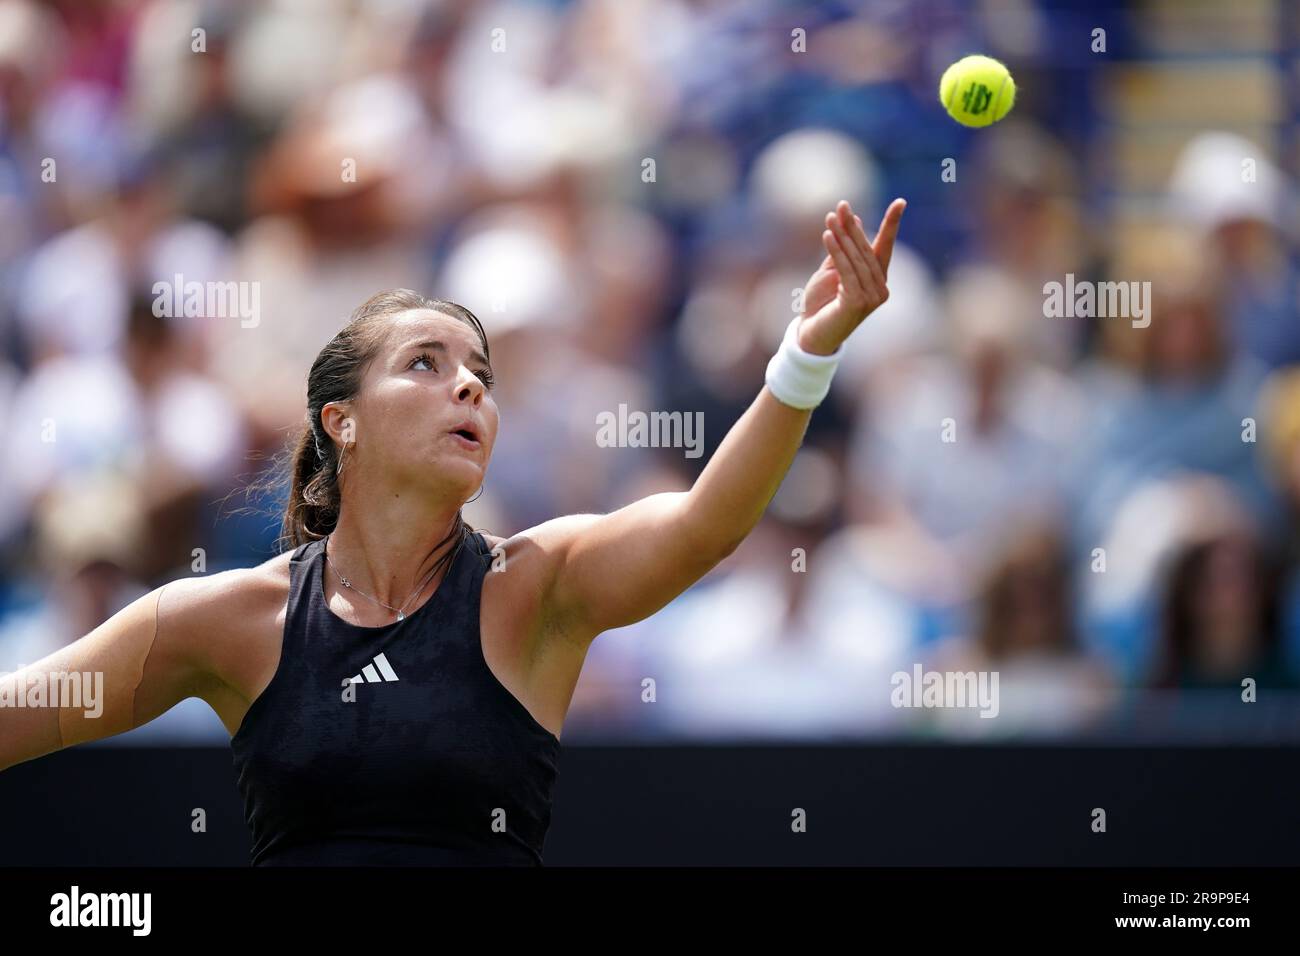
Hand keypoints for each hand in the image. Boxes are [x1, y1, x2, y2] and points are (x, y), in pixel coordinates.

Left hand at [797, 198, 905, 354]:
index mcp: (878, 280)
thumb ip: (843, 249)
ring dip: (842, 236)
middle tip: (841, 205)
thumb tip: (854, 218)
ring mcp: (872, 298)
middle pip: (867, 250)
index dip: (892, 224)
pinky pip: (847, 271)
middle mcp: (880, 289)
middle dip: (852, 227)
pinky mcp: (858, 303)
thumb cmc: (822, 304)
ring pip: (856, 259)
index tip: (900, 202)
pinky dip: (836, 252)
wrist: (811, 334)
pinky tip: (828, 236)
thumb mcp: (832, 271)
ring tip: (829, 217)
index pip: (885, 247)